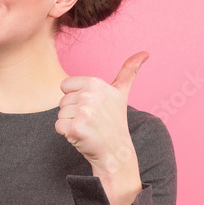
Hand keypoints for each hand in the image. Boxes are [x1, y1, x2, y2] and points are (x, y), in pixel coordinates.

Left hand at [55, 51, 148, 173]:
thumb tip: (145, 53)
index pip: (65, 86)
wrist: (116, 151)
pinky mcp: (75, 128)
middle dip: (73, 113)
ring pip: (60, 114)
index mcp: (95, 83)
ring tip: (88, 128)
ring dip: (70, 124)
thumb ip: (129, 71)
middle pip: (62, 101)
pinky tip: (82, 136)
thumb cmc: (115, 122)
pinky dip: (67, 134)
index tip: (92, 108)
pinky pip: (58, 127)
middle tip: (92, 121)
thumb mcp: (121, 93)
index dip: (76, 99)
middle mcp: (89, 95)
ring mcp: (82, 112)